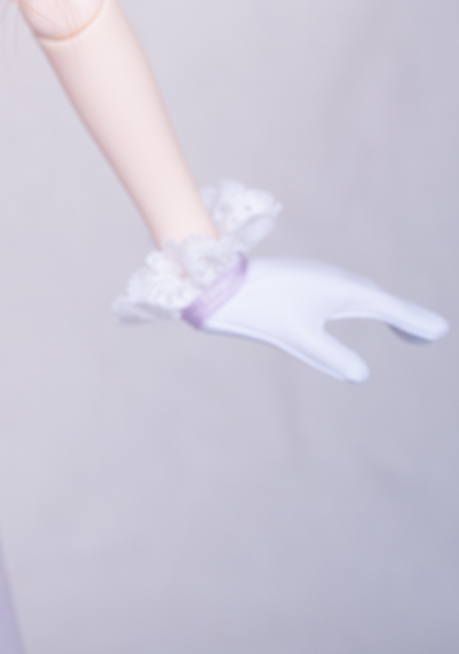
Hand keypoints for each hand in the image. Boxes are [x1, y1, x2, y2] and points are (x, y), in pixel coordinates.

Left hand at [196, 258, 448, 382]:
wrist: (216, 283)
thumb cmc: (257, 308)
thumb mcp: (296, 337)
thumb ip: (330, 356)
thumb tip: (361, 374)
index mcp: (341, 290)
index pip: (389, 308)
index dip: (415, 321)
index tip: (439, 331)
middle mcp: (335, 279)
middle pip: (381, 299)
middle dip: (407, 317)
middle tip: (429, 336)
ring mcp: (319, 278)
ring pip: (363, 293)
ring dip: (386, 309)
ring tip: (405, 329)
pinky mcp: (303, 281)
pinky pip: (346, 291)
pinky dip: (364, 302)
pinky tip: (355, 309)